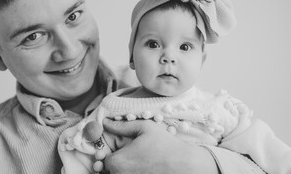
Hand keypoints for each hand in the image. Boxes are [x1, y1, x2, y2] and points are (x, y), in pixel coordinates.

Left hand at [102, 119, 218, 173]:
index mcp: (116, 162)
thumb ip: (122, 126)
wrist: (186, 166)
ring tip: (139, 163)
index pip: (103, 160)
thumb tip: (105, 122)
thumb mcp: (144, 128)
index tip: (121, 151)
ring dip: (124, 170)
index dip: (111, 154)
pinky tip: (144, 170)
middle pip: (109, 171)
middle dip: (116, 164)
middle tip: (132, 157)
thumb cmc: (165, 146)